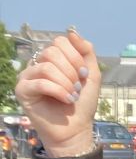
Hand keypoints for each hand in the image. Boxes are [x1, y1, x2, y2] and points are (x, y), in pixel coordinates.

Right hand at [14, 30, 100, 156]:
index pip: (60, 42)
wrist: (76, 127)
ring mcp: (28, 77)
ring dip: (66, 82)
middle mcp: (38, 64)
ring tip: (73, 94)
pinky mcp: (22, 91)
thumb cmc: (82, 101)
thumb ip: (85, 51)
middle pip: (52, 52)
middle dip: (72, 70)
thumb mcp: (90, 73)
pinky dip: (59, 91)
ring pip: (47, 67)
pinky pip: (41, 83)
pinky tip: (66, 100)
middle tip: (78, 86)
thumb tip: (71, 31)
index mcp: (53, 59)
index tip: (84, 73)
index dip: (76, 56)